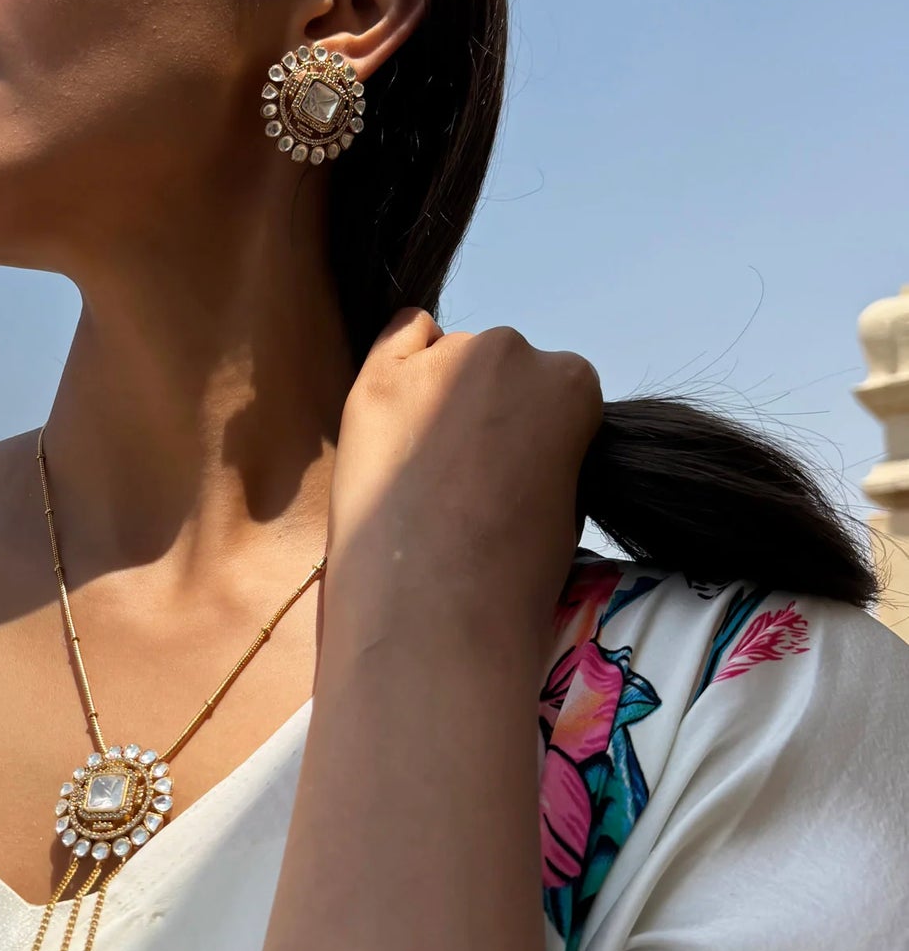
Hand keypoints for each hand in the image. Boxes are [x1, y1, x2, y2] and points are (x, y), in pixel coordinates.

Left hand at [325, 308, 602, 651]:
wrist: (435, 612)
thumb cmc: (510, 576)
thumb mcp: (567, 502)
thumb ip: (550, 447)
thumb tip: (519, 436)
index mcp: (572, 382)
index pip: (556, 387)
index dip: (534, 435)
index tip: (515, 473)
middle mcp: (511, 351)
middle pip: (501, 366)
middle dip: (488, 409)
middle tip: (465, 474)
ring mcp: (441, 358)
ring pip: (448, 357)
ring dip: (441, 395)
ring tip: (423, 467)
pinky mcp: (377, 379)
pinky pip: (399, 337)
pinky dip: (401, 366)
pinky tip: (397, 412)